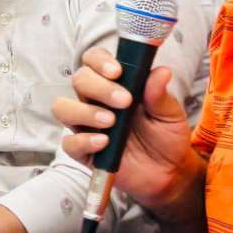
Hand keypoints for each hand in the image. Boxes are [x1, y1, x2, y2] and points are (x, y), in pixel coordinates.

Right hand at [52, 51, 196, 214]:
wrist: (169, 172)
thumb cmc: (166, 137)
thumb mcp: (169, 114)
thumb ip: (160, 94)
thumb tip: (161, 72)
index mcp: (115, 85)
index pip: (93, 61)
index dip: (99, 61)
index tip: (117, 71)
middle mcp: (96, 101)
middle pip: (79, 80)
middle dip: (99, 87)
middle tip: (124, 101)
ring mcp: (87, 126)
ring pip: (63, 108)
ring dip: (84, 111)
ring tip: (110, 121)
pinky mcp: (84, 151)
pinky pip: (69, 142)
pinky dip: (84, 141)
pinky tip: (104, 142)